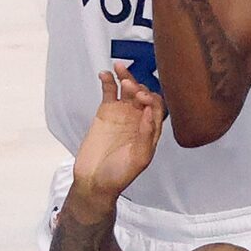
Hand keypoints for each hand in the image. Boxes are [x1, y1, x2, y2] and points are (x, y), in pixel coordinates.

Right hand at [73, 66, 164, 197]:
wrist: (94, 181)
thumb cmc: (118, 175)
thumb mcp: (139, 159)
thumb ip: (146, 136)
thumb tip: (148, 113)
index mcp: (150, 130)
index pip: (156, 107)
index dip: (151, 100)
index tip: (141, 99)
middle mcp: (138, 119)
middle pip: (143, 93)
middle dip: (138, 87)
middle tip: (130, 87)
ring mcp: (122, 113)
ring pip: (127, 88)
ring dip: (126, 76)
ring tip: (119, 69)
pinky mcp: (106, 111)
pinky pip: (109, 91)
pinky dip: (108, 81)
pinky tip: (105, 74)